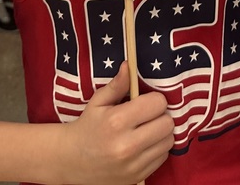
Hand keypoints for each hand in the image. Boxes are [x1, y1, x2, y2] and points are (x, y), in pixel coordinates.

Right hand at [59, 61, 173, 184]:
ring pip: (168, 141)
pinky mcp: (137, 178)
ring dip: (161, 133)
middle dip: (160, 116)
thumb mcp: (98, 102)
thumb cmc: (87, 127)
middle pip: (167, 123)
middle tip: (148, 116)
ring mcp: (133, 165)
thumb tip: (129, 65)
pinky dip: (157, 149)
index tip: (145, 102)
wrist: (71, 161)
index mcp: (117, 121)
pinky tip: (143, 145)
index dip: (154, 100)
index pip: (158, 103)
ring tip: (147, 130)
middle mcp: (127, 145)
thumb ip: (117, 85)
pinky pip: (162, 158)